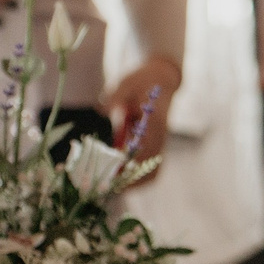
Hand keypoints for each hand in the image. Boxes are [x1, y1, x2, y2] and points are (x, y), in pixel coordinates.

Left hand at [101, 58, 181, 177]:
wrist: (161, 78)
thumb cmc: (141, 80)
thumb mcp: (127, 82)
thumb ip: (116, 96)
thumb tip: (102, 110)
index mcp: (155, 123)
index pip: (144, 152)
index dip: (127, 166)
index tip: (111, 174)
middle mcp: (160, 137)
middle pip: (150, 170)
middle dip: (129, 181)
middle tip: (107, 185)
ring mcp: (160, 143)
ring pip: (151, 173)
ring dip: (133, 182)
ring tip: (111, 185)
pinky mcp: (156, 146)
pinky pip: (149, 169)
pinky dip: (135, 177)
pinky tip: (118, 177)